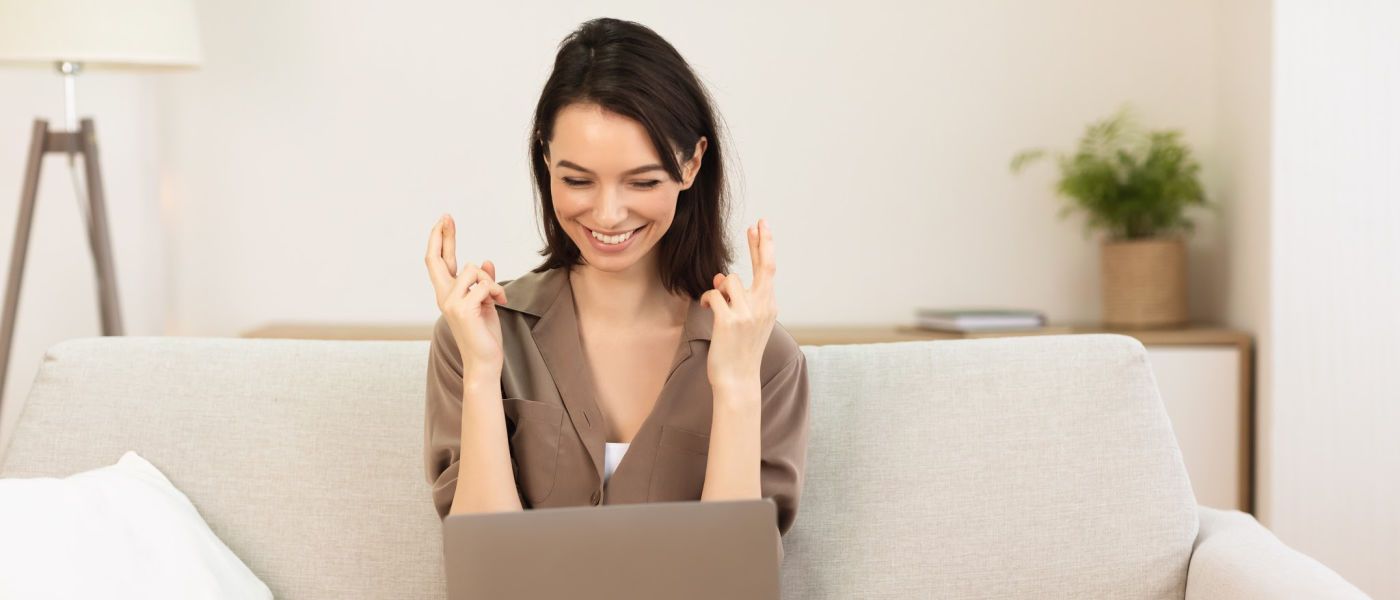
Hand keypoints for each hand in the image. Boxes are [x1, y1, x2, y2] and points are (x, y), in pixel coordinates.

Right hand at [425, 213, 508, 379]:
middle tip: (446, 216)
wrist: (485, 361)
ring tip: (497, 299)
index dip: (441, 240)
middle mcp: (443, 296)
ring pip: (474, 270)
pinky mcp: (462, 308)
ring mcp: (450, 302)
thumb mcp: (486, 303)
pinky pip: (483, 285)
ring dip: (491, 282)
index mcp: (447, 294)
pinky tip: (499, 304)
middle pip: (436, 259)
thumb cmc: (485, 335)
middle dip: (442, 235)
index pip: (439, 262)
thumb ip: (483, 283)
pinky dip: (496, 292)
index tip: (444, 221)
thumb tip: (486, 262)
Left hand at [700, 218, 777, 391]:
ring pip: (728, 280)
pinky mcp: (729, 321)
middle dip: (760, 242)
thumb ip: (738, 298)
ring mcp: (747, 314)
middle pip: (763, 265)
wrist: (738, 381)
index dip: (765, 246)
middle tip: (756, 224)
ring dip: (718, 289)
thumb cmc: (740, 352)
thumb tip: (720, 278)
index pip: (769, 270)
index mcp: (769, 306)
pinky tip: (706, 309)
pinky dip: (707, 299)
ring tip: (716, 306)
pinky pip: (713, 295)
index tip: (760, 227)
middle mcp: (763, 307)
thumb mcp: (745, 322)